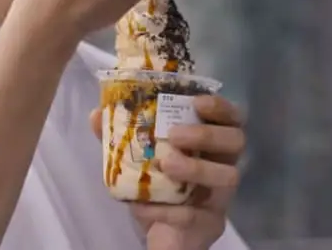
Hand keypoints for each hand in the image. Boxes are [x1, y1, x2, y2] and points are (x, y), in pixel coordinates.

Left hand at [90, 95, 245, 249]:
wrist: (159, 230)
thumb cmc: (156, 184)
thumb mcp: (137, 158)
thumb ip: (120, 135)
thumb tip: (96, 114)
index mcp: (211, 142)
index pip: (231, 117)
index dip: (220, 107)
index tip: (196, 101)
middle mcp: (223, 164)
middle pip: (236, 141)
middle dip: (206, 134)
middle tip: (175, 134)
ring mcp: (220, 196)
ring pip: (228, 177)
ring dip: (196, 168)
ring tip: (167, 165)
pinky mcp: (210, 224)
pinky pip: (196, 215)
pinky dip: (168, 209)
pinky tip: (143, 204)